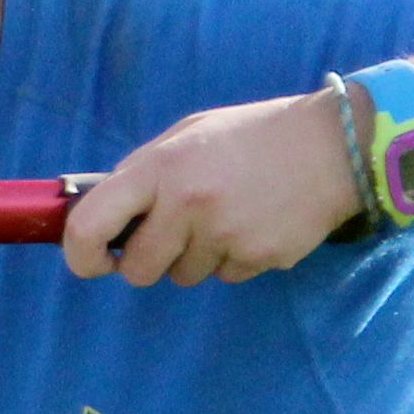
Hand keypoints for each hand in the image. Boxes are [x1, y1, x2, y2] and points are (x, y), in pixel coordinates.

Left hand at [60, 89, 358, 287]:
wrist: (333, 144)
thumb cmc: (250, 138)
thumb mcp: (185, 138)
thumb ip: (141, 175)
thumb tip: (100, 218)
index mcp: (158, 169)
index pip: (90, 226)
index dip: (81, 255)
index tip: (94, 261)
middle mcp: (187, 204)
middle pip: (139, 269)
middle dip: (149, 260)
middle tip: (175, 232)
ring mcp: (225, 234)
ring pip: (184, 276)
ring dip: (197, 256)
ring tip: (227, 214)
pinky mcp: (260, 256)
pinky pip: (226, 275)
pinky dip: (234, 258)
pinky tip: (255, 222)